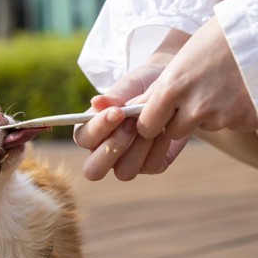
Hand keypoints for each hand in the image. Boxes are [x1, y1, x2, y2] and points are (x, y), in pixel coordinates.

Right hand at [74, 64, 188, 180]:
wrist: (173, 89)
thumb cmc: (143, 85)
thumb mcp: (131, 85)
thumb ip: (114, 95)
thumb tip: (95, 102)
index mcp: (91, 131)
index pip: (83, 138)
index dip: (98, 128)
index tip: (118, 112)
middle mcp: (104, 152)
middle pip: (93, 170)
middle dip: (112, 147)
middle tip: (132, 124)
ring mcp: (127, 162)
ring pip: (124, 173)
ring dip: (138, 148)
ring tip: (152, 125)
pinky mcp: (151, 166)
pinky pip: (152, 166)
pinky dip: (160, 147)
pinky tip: (165, 130)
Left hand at [136, 17, 257, 139]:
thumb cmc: (218, 39)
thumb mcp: (180, 60)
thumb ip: (158, 88)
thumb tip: (132, 108)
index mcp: (171, 88)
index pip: (147, 127)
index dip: (151, 123)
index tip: (158, 116)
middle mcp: (194, 107)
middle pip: (174, 132)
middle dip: (179, 120)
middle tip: (194, 96)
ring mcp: (221, 116)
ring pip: (204, 126)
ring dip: (209, 114)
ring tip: (223, 85)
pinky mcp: (245, 121)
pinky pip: (231, 124)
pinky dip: (234, 113)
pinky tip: (241, 90)